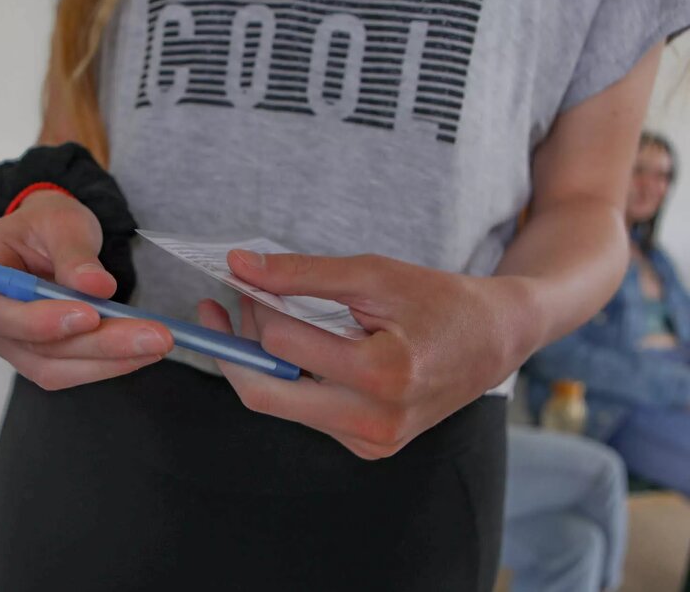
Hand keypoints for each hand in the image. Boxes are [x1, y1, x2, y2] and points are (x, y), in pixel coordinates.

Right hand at [0, 190, 172, 389]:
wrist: (51, 237)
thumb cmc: (46, 225)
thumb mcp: (61, 220)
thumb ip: (74, 253)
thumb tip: (96, 287)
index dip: (39, 320)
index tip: (89, 315)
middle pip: (34, 345)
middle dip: (96, 344)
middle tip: (151, 335)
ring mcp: (10, 341)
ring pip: (55, 367)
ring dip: (110, 360)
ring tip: (157, 342)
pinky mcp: (37, 357)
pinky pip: (71, 371)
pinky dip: (109, 364)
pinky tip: (142, 351)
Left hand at [197, 250, 538, 459]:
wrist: (496, 340)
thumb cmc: (439, 301)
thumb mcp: (373, 274)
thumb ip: (301, 274)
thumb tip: (238, 266)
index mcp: (382, 375)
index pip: (282, 345)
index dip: (254, 307)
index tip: (246, 280)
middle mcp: (376, 421)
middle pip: (265, 395)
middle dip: (234, 349)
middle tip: (217, 310)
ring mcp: (372, 441)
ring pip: (281, 405)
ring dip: (259, 361)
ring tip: (259, 316)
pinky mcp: (369, 446)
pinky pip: (307, 415)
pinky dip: (290, 378)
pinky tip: (294, 347)